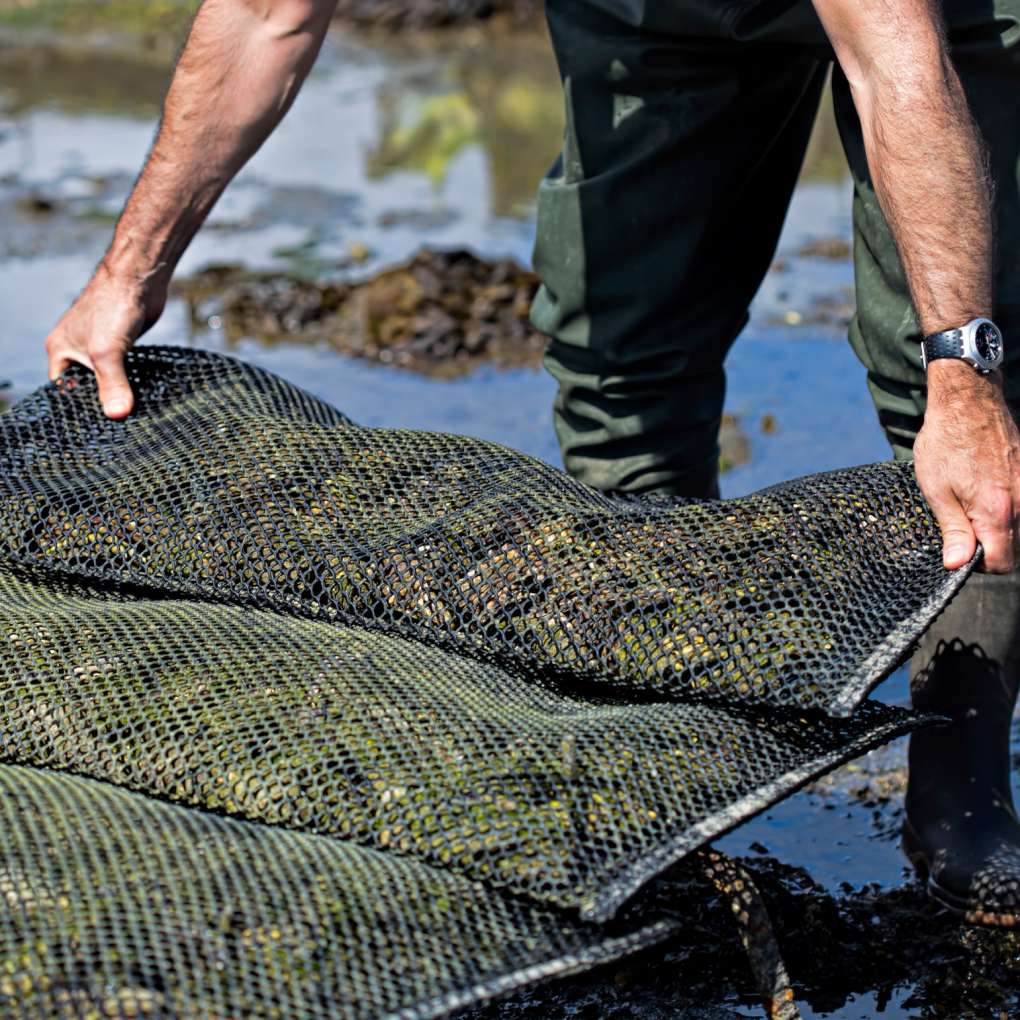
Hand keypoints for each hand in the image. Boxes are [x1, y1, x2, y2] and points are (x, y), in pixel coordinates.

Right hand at [44, 260, 167, 418]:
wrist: (138, 278)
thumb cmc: (113, 307)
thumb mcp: (107, 352)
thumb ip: (112, 384)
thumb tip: (117, 415)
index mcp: (61, 351)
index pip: (62, 390)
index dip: (77, 409)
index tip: (97, 428)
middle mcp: (76, 350)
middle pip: (86, 386)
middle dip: (100, 403)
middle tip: (117, 427)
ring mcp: (100, 346)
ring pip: (107, 378)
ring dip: (118, 393)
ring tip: (131, 417)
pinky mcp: (122, 344)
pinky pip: (124, 370)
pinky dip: (131, 382)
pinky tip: (143, 397)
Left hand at [914, 361, 1019, 572]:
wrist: (968, 401)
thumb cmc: (946, 443)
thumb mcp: (937, 491)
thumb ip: (953, 530)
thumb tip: (956, 565)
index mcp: (997, 511)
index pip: (1004, 563)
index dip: (980, 564)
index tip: (961, 549)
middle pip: (1017, 549)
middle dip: (991, 548)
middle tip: (963, 528)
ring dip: (1000, 527)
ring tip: (972, 507)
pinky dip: (1009, 508)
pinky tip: (987, 491)